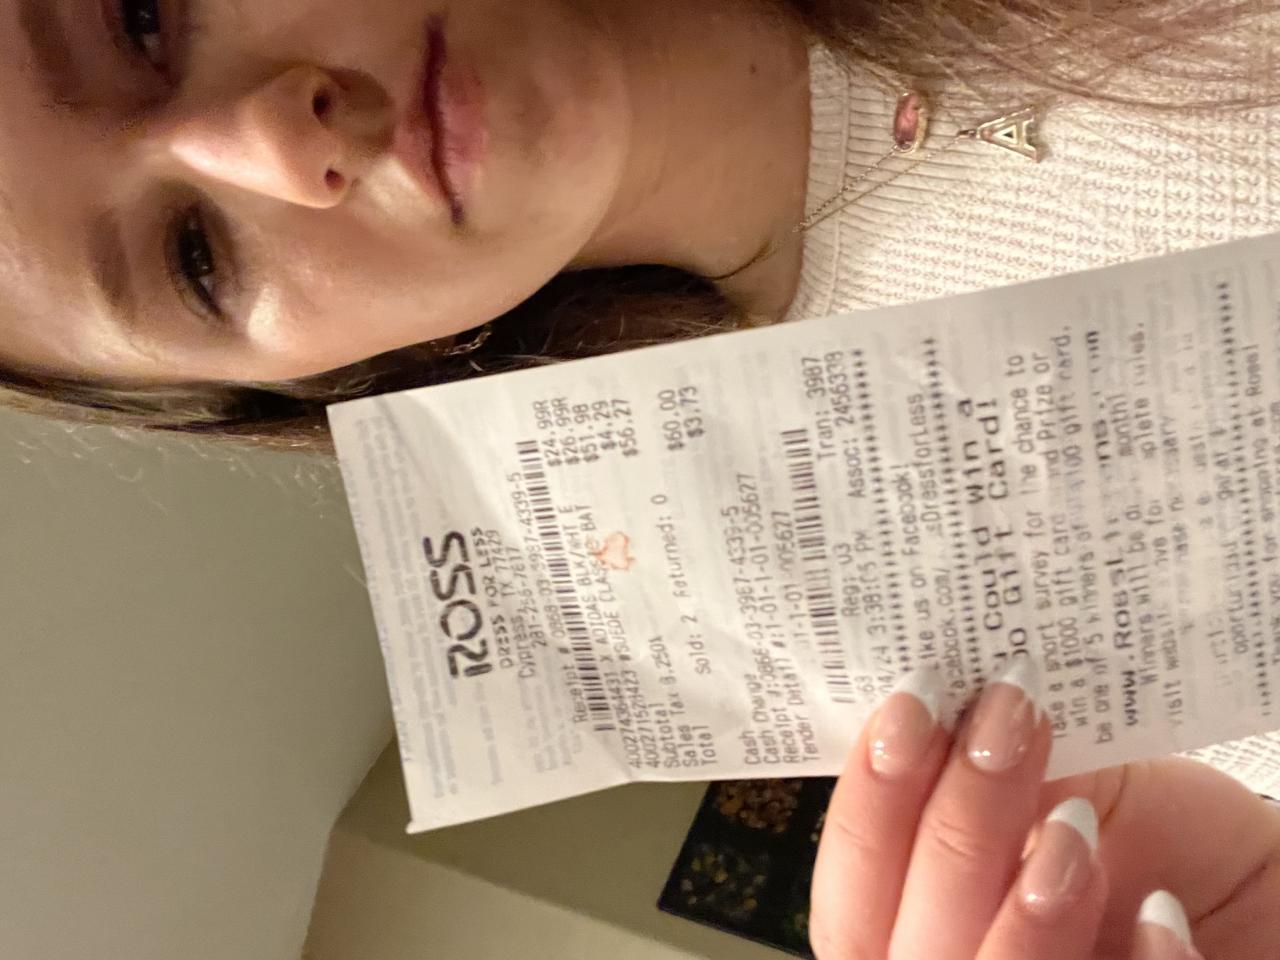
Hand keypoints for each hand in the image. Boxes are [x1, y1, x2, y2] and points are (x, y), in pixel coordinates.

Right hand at [809, 659, 1279, 959]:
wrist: (1276, 916)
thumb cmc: (1186, 862)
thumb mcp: (1103, 793)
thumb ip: (1029, 777)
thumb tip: (963, 711)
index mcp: (924, 915)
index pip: (853, 887)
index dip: (869, 802)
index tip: (916, 705)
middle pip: (896, 942)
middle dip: (949, 825)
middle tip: (1004, 723)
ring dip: (1019, 909)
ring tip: (1077, 824)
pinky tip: (1165, 918)